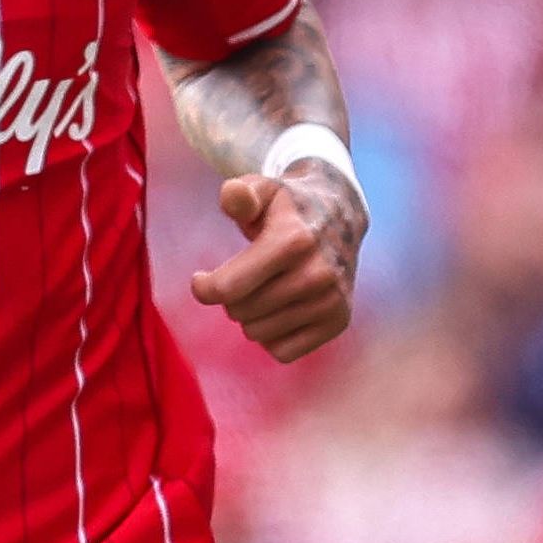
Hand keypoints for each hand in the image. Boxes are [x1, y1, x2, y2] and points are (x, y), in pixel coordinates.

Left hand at [191, 167, 358, 362]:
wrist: (341, 217)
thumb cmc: (287, 207)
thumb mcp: (262, 191)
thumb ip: (240, 195)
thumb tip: (232, 195)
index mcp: (294, 240)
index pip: (229, 287)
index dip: (205, 288)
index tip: (201, 280)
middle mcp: (317, 273)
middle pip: (240, 312)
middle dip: (232, 297)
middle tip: (246, 277)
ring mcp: (331, 300)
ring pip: (258, 334)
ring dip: (252, 316)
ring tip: (266, 289)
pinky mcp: (338, 321)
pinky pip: (282, 351)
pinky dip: (273, 336)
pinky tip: (281, 310)